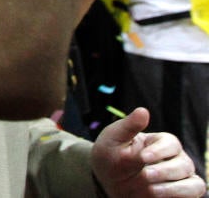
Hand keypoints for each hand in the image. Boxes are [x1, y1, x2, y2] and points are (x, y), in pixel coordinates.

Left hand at [91, 107, 206, 196]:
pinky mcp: (181, 194)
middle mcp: (175, 159)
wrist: (107, 181)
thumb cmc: (111, 156)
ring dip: (173, 188)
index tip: (143, 157)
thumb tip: (143, 111)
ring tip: (150, 189)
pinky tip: (157, 195)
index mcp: (160, 142)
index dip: (159, 151)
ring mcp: (180, 178)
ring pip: (193, 183)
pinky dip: (178, 196)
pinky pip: (192, 195)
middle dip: (164, 171)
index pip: (170, 143)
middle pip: (184, 164)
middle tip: (145, 175)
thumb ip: (129, 126)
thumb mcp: (113, 139)